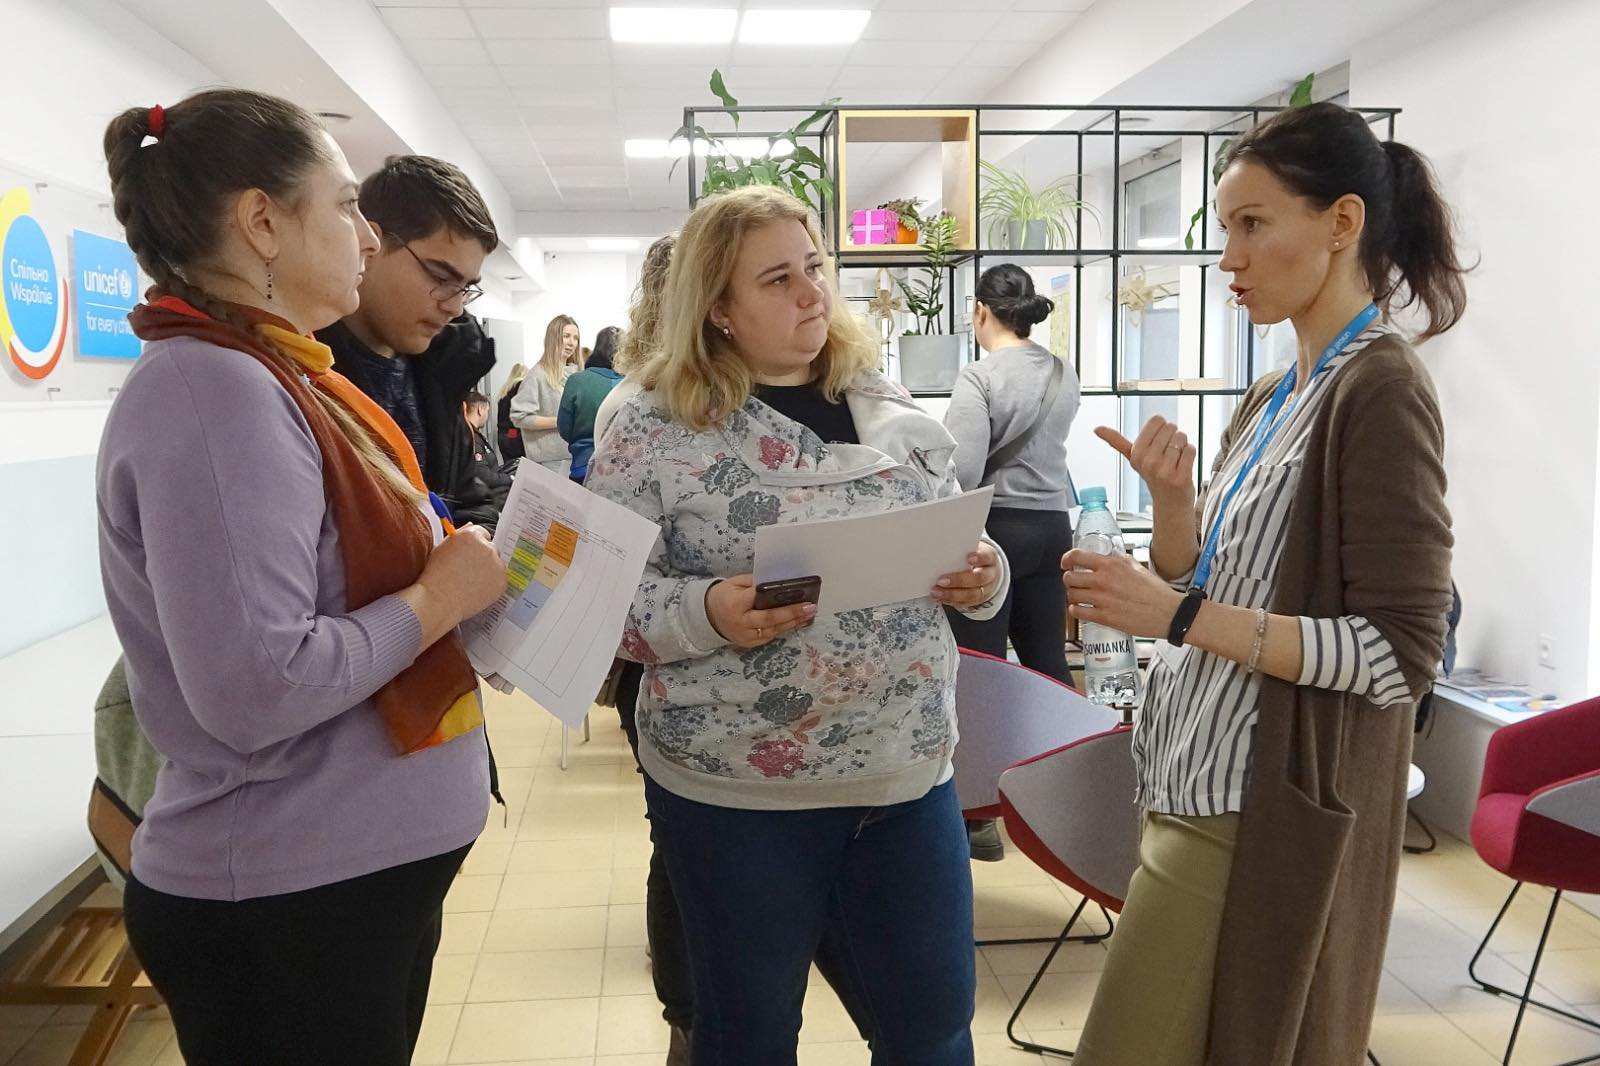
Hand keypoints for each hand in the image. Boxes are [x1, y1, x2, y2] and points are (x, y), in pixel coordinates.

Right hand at [419, 524, 506, 621]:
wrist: (438, 600)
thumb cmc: (435, 576)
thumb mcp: (442, 548)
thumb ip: (459, 535)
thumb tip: (471, 526)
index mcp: (471, 536)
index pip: (481, 533)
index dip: (474, 545)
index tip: (469, 554)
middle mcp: (487, 547)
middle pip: (490, 548)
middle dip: (482, 558)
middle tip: (468, 572)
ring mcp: (497, 565)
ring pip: (496, 564)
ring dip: (488, 571)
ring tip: (470, 583)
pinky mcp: (502, 581)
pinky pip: (499, 580)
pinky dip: (491, 585)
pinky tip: (476, 590)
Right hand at [706, 574, 816, 647]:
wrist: (708, 617)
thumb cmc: (724, 596)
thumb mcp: (734, 583)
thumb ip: (753, 582)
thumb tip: (776, 582)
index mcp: (734, 604)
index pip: (755, 598)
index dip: (773, 595)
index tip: (792, 590)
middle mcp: (740, 622)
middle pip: (769, 619)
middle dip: (791, 613)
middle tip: (810, 607)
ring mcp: (745, 636)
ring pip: (773, 630)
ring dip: (793, 623)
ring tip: (809, 614)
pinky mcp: (749, 644)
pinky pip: (769, 636)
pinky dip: (784, 629)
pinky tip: (797, 622)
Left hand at [933, 543, 1001, 608]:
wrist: (985, 569)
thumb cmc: (972, 556)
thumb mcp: (970, 548)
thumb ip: (959, 550)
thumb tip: (939, 550)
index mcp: (990, 558)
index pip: (987, 557)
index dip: (979, 558)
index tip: (968, 558)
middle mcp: (990, 574)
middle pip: (979, 578)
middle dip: (959, 580)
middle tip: (941, 581)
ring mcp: (985, 589)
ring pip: (972, 594)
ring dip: (952, 594)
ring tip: (937, 592)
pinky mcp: (978, 600)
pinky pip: (966, 603)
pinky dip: (952, 601)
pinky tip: (940, 598)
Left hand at [1061, 547, 1183, 639]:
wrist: (1168, 612)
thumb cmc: (1155, 591)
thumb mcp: (1136, 566)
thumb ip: (1118, 560)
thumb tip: (1107, 556)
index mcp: (1111, 565)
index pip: (1077, 556)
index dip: (1067, 559)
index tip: (1066, 564)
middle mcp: (1103, 580)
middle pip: (1069, 578)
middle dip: (1069, 580)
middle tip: (1074, 583)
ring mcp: (1102, 599)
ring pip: (1071, 595)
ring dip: (1072, 596)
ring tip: (1078, 597)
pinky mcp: (1104, 617)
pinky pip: (1078, 612)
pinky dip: (1075, 610)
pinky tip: (1079, 609)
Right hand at [1096, 417, 1196, 507]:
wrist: (1169, 503)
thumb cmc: (1154, 475)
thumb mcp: (1133, 458)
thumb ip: (1116, 441)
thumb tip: (1096, 429)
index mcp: (1136, 454)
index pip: (1157, 420)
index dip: (1162, 429)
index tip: (1158, 443)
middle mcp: (1147, 462)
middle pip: (1171, 427)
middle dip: (1173, 437)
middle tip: (1168, 454)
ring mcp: (1163, 471)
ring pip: (1181, 438)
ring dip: (1182, 446)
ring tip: (1175, 460)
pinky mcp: (1180, 477)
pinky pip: (1190, 450)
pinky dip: (1190, 454)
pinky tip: (1183, 465)